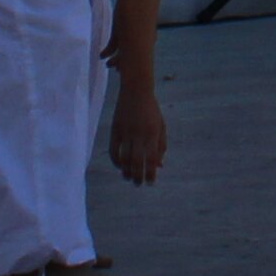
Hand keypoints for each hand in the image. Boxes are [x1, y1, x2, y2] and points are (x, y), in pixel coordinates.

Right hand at [108, 63, 167, 183]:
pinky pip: (113, 150)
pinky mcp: (115, 130)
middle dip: (137, 176)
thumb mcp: (161, 126)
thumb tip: (159, 166)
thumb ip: (161, 146)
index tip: (150, 183)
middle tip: (138, 184)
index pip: (152, 159)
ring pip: (123, 158)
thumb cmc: (152, 111)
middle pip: (136, 162)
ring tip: (128, 178)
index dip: (151, 174)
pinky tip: (120, 167)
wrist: (136, 91)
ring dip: (125, 171)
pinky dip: (116, 161)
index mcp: (153, 134)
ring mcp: (126, 132)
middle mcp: (139, 134)